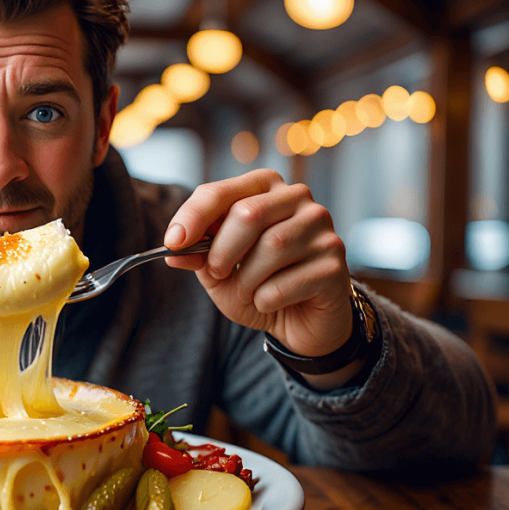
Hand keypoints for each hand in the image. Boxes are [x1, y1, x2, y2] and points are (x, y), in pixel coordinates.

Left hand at [163, 170, 358, 387]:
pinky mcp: (335, 263)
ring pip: (271, 248)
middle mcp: (298, 199)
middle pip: (249, 214)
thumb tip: (173, 249)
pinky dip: (266, 300)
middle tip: (216, 274)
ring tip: (249, 292)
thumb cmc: (259, 285)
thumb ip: (198, 255)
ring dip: (246, 281)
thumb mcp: (219, 271)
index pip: (220, 192)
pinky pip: (284, 283)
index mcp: (265, 188)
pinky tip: (273, 302)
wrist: (301, 321)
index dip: (193, 216)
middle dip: (221, 251)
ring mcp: (322, 229)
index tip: (172, 242)